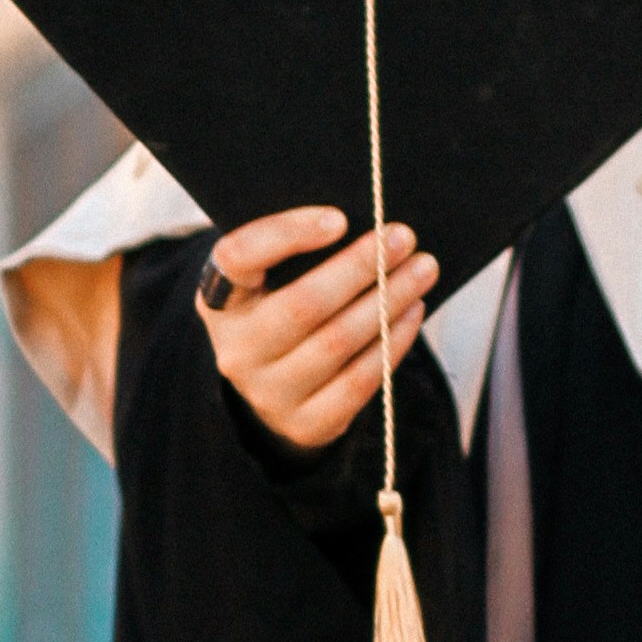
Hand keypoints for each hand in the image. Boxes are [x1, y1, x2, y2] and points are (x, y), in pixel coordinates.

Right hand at [195, 209, 438, 450]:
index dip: (287, 234)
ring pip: (337, 342)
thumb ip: (295, 253)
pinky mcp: (305, 423)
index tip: (340, 219)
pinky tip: (412, 312)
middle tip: (403, 237)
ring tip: (422, 270)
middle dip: (360, 266)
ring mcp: (268, 392)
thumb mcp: (267, 281)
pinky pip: (358, 382)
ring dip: (388, 301)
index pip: (238, 258)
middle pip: (303, 303)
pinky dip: (392, 343)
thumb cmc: (280, 311)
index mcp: (219, 300)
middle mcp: (237, 349)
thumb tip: (365, 227)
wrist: (274, 390)